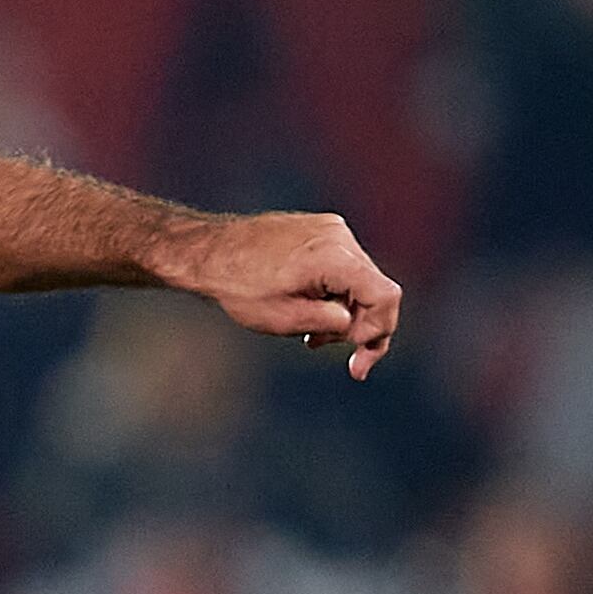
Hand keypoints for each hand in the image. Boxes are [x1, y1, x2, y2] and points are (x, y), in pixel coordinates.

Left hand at [167, 211, 400, 378]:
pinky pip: (343, 268)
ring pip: (360, 281)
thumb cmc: (238, 287)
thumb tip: (361, 329)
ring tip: (313, 339)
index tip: (358, 357)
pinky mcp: (321, 231)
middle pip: (375, 290)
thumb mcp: (286, 319)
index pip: (385, 295)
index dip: (379, 330)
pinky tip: (310, 313)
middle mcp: (339, 237)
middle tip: (349, 363)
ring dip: (345, 313)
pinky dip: (334, 294)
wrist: (207, 252)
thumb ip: (331, 324)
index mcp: (333, 257)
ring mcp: (331, 230)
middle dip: (361, 328)